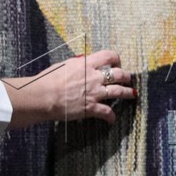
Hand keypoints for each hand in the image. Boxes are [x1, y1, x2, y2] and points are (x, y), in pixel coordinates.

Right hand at [6, 48, 136, 125]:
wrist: (44, 96)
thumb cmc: (48, 79)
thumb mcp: (64, 65)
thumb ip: (77, 65)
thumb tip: (82, 63)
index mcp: (87, 64)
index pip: (109, 56)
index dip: (116, 58)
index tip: (117, 62)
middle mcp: (94, 77)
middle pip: (119, 74)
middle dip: (126, 76)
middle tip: (128, 79)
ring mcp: (95, 93)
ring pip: (119, 91)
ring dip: (128, 93)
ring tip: (132, 94)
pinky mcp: (91, 107)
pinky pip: (107, 112)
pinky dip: (111, 117)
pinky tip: (112, 119)